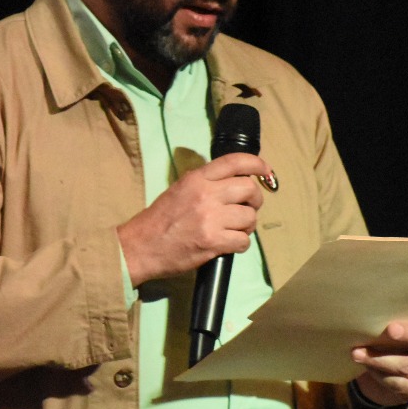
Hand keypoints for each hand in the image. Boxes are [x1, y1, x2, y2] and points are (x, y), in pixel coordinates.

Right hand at [117, 152, 271, 286]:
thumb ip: (205, 183)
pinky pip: (243, 241)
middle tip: (247, 208)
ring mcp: (210, 219)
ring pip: (250, 217)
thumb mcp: (180, 189)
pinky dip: (240, 244)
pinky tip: (229, 244)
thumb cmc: (160, 219)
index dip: (257, 164)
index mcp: (197, 178)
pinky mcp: (213, 242)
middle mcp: (206, 194)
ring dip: (247, 226)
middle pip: (249, 189)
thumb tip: (235, 182)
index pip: (235, 162)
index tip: (266, 171)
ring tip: (234, 229)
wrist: (141, 246)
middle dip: (255, 200)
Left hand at [351, 320, 407, 406]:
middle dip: (382, 357)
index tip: (390, 329)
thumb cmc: (393, 337)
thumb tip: (369, 316)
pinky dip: (379, 376)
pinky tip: (367, 367)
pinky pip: (397, 385)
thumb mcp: (394, 328)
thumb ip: (391, 322)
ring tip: (356, 356)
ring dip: (376, 365)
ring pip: (401, 374)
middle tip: (358, 350)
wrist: (391, 362)